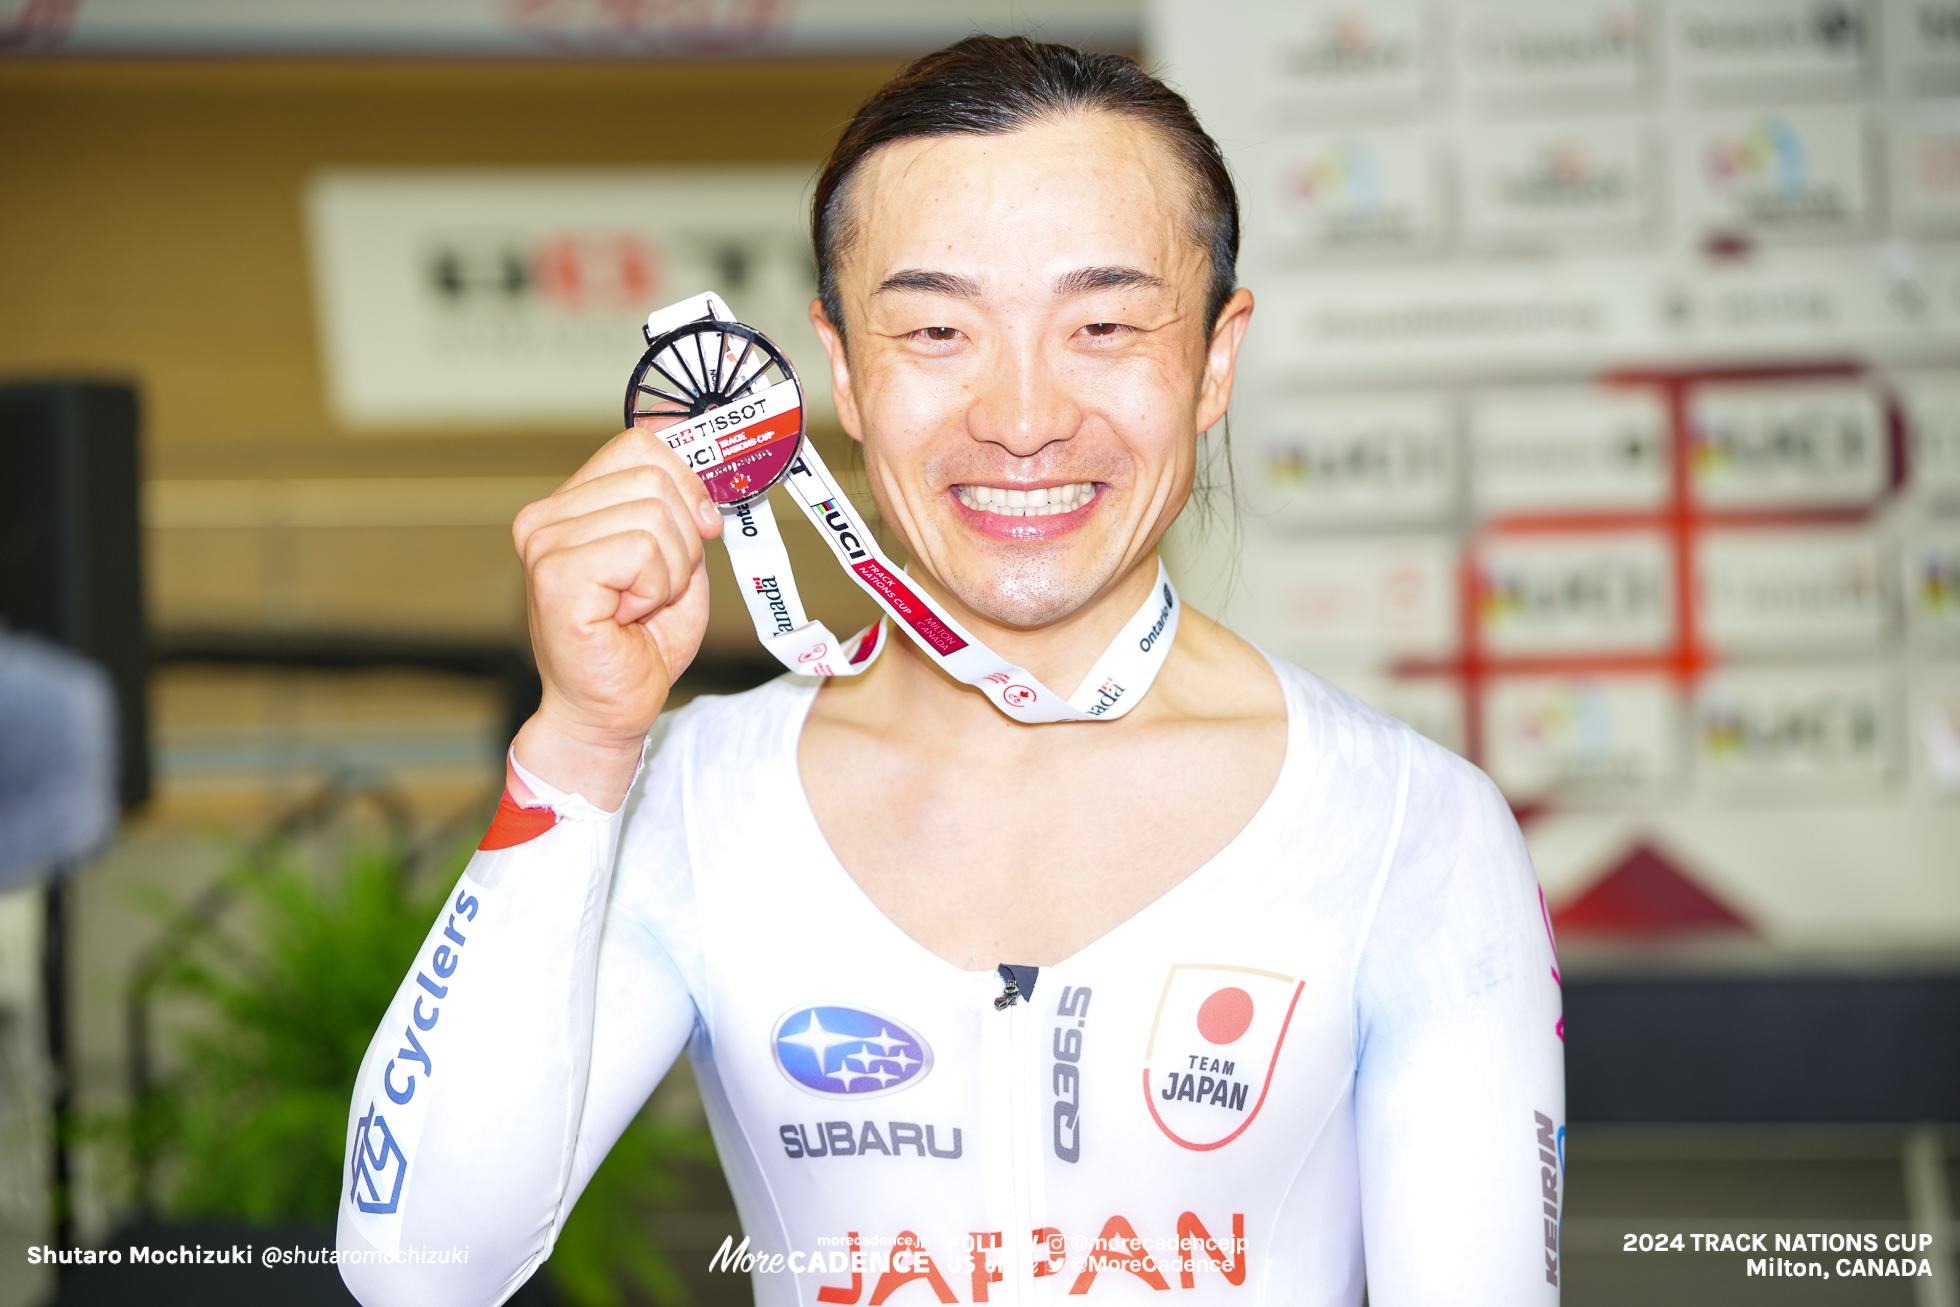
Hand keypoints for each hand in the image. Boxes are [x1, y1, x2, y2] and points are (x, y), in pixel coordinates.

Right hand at [508, 426, 722, 807]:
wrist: (610, 712)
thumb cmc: (639, 645)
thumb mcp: (677, 561)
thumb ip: (685, 511)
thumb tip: (709, 459)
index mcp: (569, 504)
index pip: (641, 444)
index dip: (688, 482)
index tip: (703, 527)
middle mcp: (545, 518)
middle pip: (654, 476)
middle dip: (683, 538)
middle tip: (657, 588)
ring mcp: (544, 544)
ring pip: (654, 515)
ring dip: (670, 571)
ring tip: (639, 606)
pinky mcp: (556, 576)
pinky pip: (643, 550)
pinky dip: (656, 588)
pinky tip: (627, 617)